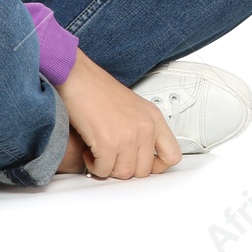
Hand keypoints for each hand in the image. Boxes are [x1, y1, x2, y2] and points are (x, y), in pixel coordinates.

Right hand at [54, 49, 181, 178]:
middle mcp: (146, 127)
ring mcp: (129, 136)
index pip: (172, 156)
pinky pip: (103, 171)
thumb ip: (143, 131)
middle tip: (113, 157)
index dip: (157, 167)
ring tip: (100, 152)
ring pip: (124, 174)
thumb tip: (140, 158)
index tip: (143, 165)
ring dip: (108, 168)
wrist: (78, 78)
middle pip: (144, 171)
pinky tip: (90, 152)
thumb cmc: (99, 91)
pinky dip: (94, 166)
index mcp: (154, 118)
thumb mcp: (134, 108)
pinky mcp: (108, 143)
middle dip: (125, 168)